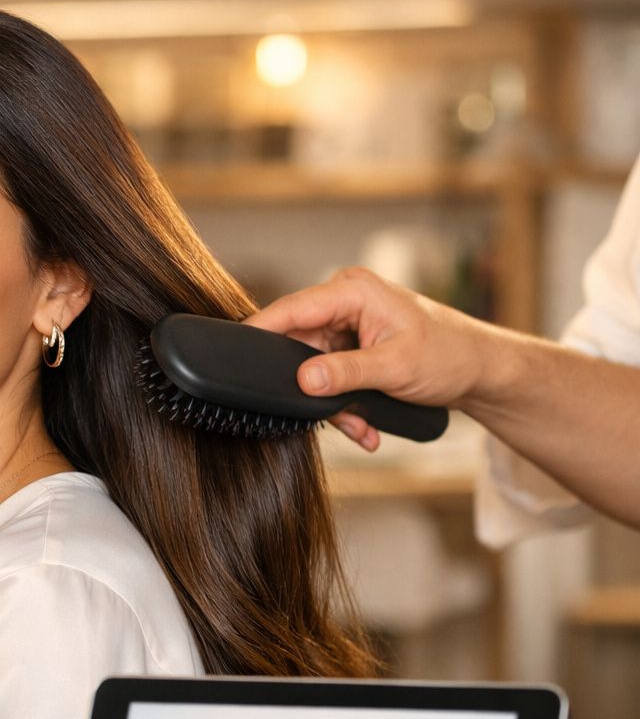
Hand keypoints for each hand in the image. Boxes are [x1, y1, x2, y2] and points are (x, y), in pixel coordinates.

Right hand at [245, 267, 511, 450]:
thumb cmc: (450, 356)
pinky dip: (343, 403)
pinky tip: (365, 424)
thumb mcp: (396, 368)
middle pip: (298, 345)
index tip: (235, 357)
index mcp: (353, 291)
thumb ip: (346, 373)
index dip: (260, 332)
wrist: (482, 370)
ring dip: (332, 403)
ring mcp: (347, 325)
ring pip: (313, 368)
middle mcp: (345, 302)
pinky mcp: (352, 346)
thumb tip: (304, 380)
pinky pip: (330, 376)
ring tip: (361, 426)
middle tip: (330, 417)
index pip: (291, 309)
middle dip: (311, 387)